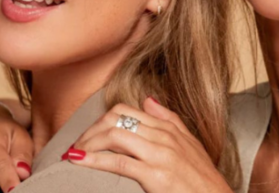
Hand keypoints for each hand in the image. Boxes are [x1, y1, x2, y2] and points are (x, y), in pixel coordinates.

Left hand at [66, 98, 231, 192]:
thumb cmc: (203, 178)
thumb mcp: (190, 143)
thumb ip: (169, 120)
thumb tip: (148, 100)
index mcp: (169, 128)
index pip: (127, 111)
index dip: (102, 120)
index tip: (90, 134)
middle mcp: (164, 136)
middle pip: (116, 119)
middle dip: (91, 131)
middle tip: (77, 146)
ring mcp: (160, 154)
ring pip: (114, 136)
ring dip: (88, 144)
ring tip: (74, 154)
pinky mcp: (155, 175)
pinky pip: (118, 162)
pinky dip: (94, 160)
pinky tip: (80, 161)